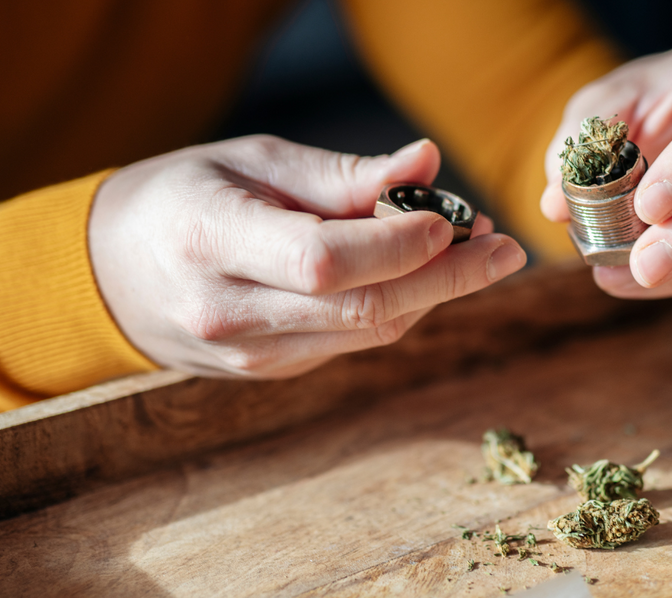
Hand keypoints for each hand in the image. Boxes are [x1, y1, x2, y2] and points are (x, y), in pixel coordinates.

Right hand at [89, 136, 525, 377]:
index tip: (457, 222)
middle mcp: (230, 311)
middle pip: (363, 309)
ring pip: (369, 333)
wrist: (113, 273)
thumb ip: (341, 174)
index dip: (400, 246)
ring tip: (474, 251)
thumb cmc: (183, 198)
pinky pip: (353, 343)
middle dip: (448, 279)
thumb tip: (426, 165)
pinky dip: (399, 309)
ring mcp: (251, 354)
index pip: (326, 261)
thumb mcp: (253, 162)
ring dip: (433, 294)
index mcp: (212, 242)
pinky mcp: (272, 372)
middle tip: (504, 249)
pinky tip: (423, 275)